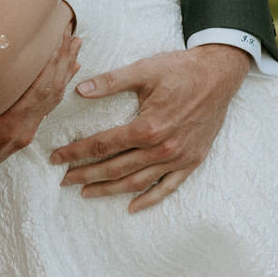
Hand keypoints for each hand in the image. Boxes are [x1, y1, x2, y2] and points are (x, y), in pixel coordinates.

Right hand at [0, 17, 80, 196]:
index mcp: (6, 129)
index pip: (36, 92)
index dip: (49, 66)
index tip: (57, 40)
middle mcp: (22, 130)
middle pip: (51, 91)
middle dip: (62, 61)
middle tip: (72, 32)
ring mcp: (25, 131)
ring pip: (53, 96)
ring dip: (65, 69)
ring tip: (75, 43)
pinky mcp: (22, 130)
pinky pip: (47, 104)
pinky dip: (59, 83)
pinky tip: (67, 70)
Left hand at [50, 41, 248, 210]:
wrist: (220, 74)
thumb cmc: (181, 69)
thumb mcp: (144, 70)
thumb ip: (110, 82)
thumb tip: (79, 90)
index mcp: (147, 126)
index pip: (103, 145)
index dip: (77, 152)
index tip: (56, 158)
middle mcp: (162, 148)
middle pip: (115, 168)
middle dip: (86, 175)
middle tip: (63, 180)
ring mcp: (178, 158)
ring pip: (137, 182)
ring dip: (109, 190)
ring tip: (86, 193)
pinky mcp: (192, 161)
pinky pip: (168, 187)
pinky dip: (149, 199)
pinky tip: (131, 207)